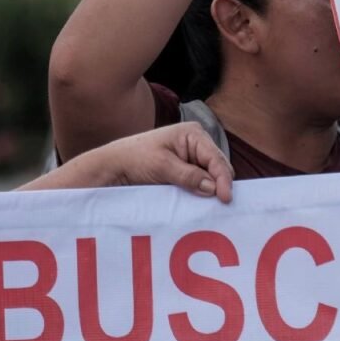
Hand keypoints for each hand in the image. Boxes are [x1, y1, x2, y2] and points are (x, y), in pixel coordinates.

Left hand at [20, 123, 234, 202]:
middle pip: (218, 166)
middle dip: (220, 184)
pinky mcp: (188, 170)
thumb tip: (213, 189)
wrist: (114, 166)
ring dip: (212, 190)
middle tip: (221, 205)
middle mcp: (198, 143)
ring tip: (215, 206)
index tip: (225, 198)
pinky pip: (202, 181)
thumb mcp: (162, 166)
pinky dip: (204, 192)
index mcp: (194, 134)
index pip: (216, 158)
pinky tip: (204, 202)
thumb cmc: (135, 158)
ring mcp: (194, 157)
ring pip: (212, 176)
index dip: (223, 178)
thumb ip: (189, 176)